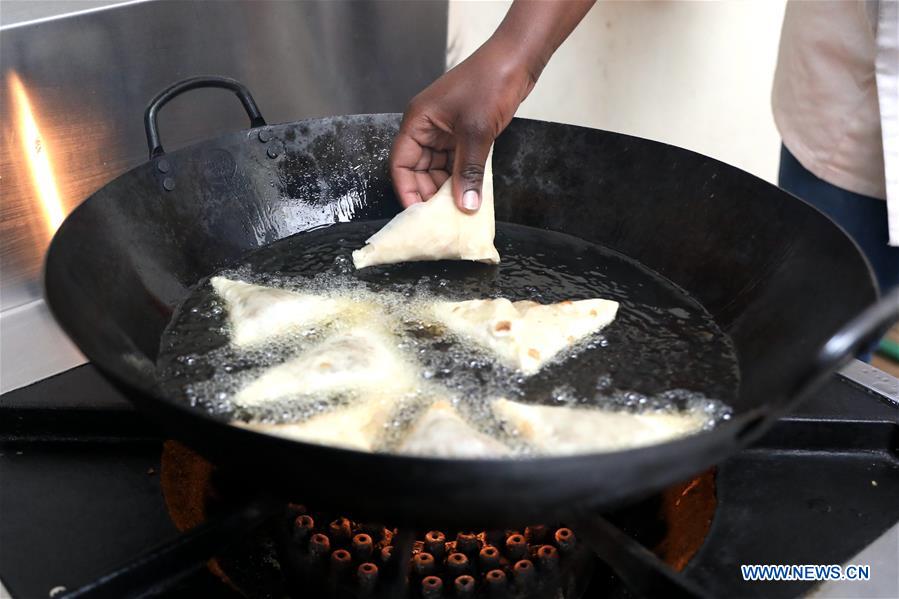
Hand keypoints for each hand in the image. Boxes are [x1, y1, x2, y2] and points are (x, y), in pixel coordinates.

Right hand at [390, 38, 536, 212]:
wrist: (516, 59)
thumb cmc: (490, 83)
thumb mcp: (476, 132)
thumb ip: (469, 171)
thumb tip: (465, 205)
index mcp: (418, 121)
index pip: (401, 164)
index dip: (407, 190)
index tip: (419, 215)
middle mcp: (427, 127)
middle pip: (418, 170)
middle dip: (429, 193)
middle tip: (443, 218)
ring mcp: (445, 131)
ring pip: (438, 169)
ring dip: (448, 188)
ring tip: (459, 210)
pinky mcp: (463, 134)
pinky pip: (456, 162)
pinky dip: (462, 178)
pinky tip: (471, 194)